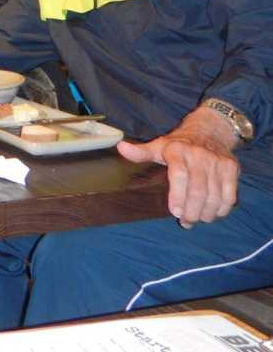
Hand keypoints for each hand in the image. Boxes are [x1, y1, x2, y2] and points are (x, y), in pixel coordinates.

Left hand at [116, 106, 239, 227]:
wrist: (210, 130)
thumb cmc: (179, 144)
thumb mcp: (159, 145)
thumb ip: (141, 152)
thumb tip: (120, 148)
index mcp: (177, 150)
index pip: (179, 174)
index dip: (178, 195)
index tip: (175, 212)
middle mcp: (199, 155)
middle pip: (198, 189)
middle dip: (192, 210)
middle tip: (186, 221)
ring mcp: (217, 162)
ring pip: (215, 195)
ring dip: (206, 213)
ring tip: (197, 219)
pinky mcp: (231, 168)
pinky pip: (230, 194)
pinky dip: (222, 208)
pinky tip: (213, 213)